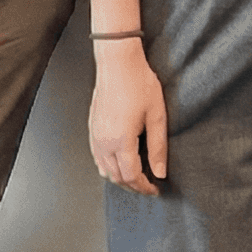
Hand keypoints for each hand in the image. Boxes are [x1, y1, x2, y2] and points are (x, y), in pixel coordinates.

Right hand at [89, 41, 167, 193]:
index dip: (145, 187)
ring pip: (105, 170)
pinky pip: (97, 158)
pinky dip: (108, 167)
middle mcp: (104, 143)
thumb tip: (160, 172)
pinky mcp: (92, 128)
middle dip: (133, 186)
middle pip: (116, 177)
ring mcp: (95, 136)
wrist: (117, 62)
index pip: (132, 177)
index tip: (156, 189)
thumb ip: (158, 147)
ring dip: (120, 178)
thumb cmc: (138, 83)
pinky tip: (119, 162)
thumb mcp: (156, 115)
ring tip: (136, 176)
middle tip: (148, 185)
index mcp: (121, 142)